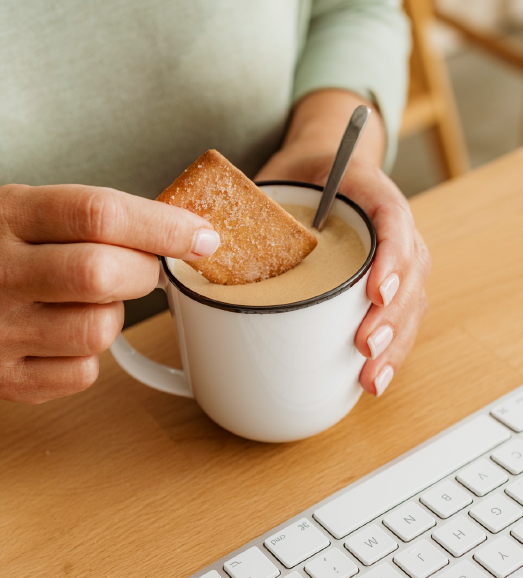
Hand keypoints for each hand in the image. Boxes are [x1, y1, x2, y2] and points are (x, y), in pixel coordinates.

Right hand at [0, 184, 218, 401]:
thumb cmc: (19, 250)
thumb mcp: (46, 213)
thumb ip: (111, 221)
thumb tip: (194, 239)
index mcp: (5, 215)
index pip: (98, 214)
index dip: (162, 227)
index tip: (201, 238)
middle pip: (100, 274)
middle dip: (143, 273)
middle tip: (142, 271)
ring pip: (98, 330)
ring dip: (113, 316)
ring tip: (89, 304)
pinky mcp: (1, 377)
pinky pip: (84, 372)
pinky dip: (91, 354)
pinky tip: (65, 336)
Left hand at [256, 149, 430, 396]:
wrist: (323, 165)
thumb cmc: (298, 176)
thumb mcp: (274, 178)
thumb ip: (252, 210)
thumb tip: (200, 260)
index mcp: (364, 188)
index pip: (391, 216)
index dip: (391, 256)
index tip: (375, 292)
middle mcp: (388, 223)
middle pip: (413, 268)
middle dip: (392, 314)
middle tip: (364, 346)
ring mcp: (394, 253)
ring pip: (413, 297)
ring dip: (395, 341)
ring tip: (371, 377)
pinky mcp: (387, 279)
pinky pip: (400, 312)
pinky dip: (391, 347)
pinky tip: (374, 375)